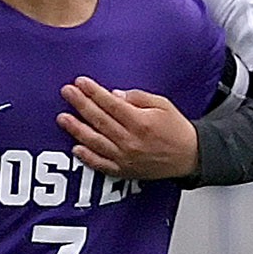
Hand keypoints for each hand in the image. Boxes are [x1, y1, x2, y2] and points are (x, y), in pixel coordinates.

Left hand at [57, 77, 199, 179]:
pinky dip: (87, 157)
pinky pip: (101, 165)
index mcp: (140, 122)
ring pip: (95, 142)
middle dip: (80, 104)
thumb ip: (137, 98)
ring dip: (77, 129)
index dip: (94, 92)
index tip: (80, 82)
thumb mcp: (162, 105)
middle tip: (66, 92)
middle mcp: (130, 141)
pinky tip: (75, 148)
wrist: (189, 156)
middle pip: (99, 120)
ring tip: (63, 118)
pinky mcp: (124, 171)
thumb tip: (113, 95)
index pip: (110, 104)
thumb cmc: (175, 129)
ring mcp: (125, 158)